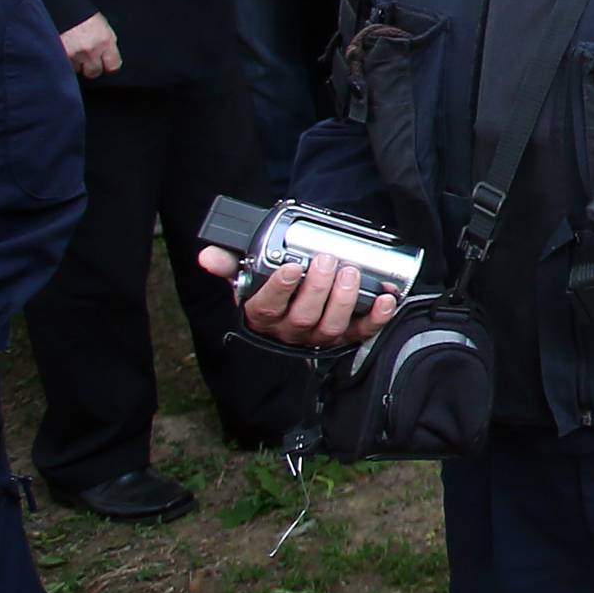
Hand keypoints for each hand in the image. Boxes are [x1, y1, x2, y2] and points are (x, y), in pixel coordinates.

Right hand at [61, 12, 120, 77]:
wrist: (59, 5)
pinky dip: (63, 60)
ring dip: (75, 63)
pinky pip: (64, 65)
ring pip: (77, 70)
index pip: (113, 66)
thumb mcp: (100, 24)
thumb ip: (106, 41)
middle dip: (90, 67)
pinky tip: (63, 49)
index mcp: (105, 40)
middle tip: (85, 57)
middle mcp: (92, 50)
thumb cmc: (80, 12)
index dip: (108, 65)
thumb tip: (109, 54)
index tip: (105, 64)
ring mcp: (75, 55)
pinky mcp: (60, 56)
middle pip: (94, 72)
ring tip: (72, 49)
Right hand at [198, 244, 400, 348]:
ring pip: (331, 327)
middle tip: (326, 261)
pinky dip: (376, 318)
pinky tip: (386, 300)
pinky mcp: (344, 336)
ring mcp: (318, 336)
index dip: (280, 288)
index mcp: (263, 314)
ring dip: (344, 301)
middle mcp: (290, 330)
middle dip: (317, 289)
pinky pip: (361, 333)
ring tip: (351, 274)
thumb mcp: (244, 274)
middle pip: (304, 317)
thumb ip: (228, 263)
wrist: (292, 302)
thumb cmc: (268, 287)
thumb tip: (207, 256)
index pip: (268, 306)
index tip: (290, 266)